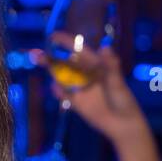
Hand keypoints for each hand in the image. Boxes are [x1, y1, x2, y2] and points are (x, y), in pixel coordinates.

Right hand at [33, 43, 147, 143]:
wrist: (123, 124)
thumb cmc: (122, 99)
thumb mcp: (117, 81)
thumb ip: (110, 66)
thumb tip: (104, 47)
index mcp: (96, 66)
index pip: (78, 51)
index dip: (66, 43)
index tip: (53, 36)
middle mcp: (85, 75)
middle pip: (66, 64)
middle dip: (52, 58)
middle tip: (38, 54)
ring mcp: (80, 89)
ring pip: (63, 78)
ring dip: (52, 72)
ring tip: (39, 64)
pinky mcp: (77, 103)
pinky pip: (65, 95)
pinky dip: (58, 91)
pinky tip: (53, 88)